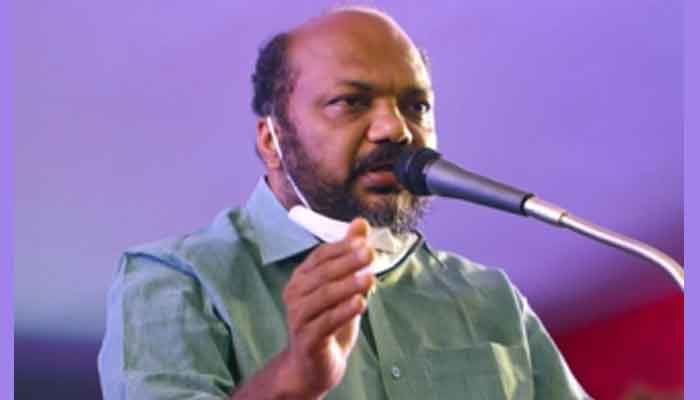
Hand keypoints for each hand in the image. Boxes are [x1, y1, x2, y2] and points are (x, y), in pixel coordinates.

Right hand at [279, 218, 374, 398]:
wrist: (314, 366)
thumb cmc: (329, 322)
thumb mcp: (343, 286)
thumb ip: (350, 255)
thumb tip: (360, 223)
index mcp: (302, 278)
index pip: (321, 256)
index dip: (342, 248)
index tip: (364, 241)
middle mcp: (295, 294)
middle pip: (322, 274)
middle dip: (347, 263)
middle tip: (370, 254)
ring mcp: (298, 317)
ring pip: (323, 296)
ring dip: (347, 286)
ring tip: (369, 279)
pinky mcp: (307, 339)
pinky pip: (326, 322)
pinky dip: (343, 312)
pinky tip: (360, 303)